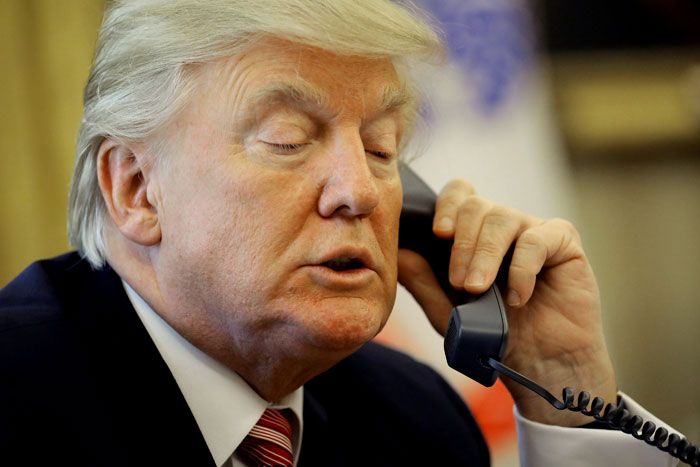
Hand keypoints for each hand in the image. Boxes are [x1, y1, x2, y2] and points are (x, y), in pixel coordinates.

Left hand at [397, 179, 616, 425]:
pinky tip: (516, 297)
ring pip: (503, 219)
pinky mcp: (563, 243)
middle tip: (459, 283)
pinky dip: (521, 269)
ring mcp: (534, 230)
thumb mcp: (447, 310)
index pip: (459, 193)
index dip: (447, 205)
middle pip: (476, 206)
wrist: (539, 365)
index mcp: (474, 232)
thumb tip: (395, 252)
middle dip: (462, 244)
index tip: (438, 233)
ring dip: (485, 256)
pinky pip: (537, 239)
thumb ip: (421, 279)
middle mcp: (503, 224)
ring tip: (478, 290)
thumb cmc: (493, 334)